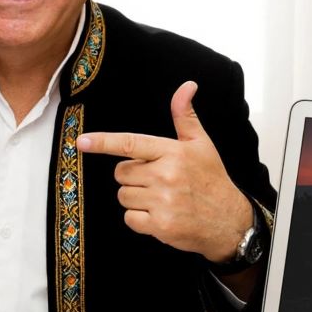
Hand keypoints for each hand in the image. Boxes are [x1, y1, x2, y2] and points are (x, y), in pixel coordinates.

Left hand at [76, 81, 252, 261]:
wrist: (230, 221)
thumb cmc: (212, 180)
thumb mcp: (201, 144)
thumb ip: (185, 116)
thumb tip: (187, 86)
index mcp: (173, 152)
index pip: (130, 144)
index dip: (103, 142)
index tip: (81, 141)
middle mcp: (166, 175)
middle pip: (122, 173)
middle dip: (133, 177)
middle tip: (156, 181)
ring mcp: (162, 201)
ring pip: (123, 196)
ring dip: (136, 199)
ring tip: (160, 199)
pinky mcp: (160, 225)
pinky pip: (129, 218)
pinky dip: (139, 219)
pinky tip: (159, 216)